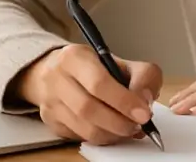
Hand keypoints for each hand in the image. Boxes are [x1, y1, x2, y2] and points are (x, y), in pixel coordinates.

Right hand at [16, 44, 162, 145]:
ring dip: (112, 133)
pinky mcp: (51, 121)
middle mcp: (56, 78)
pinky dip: (101, 138)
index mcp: (74, 57)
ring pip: (83, 128)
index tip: (143, 113)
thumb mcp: (120, 61)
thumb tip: (145, 101)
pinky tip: (112, 131)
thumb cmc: (93, 68)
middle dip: (119, 122)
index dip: (123, 101)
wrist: (58, 72)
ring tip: (128, 129)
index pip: (98, 82)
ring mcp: (50, 102)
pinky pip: (79, 137)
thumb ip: (141, 76)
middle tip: (138, 125)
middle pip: (88, 108)